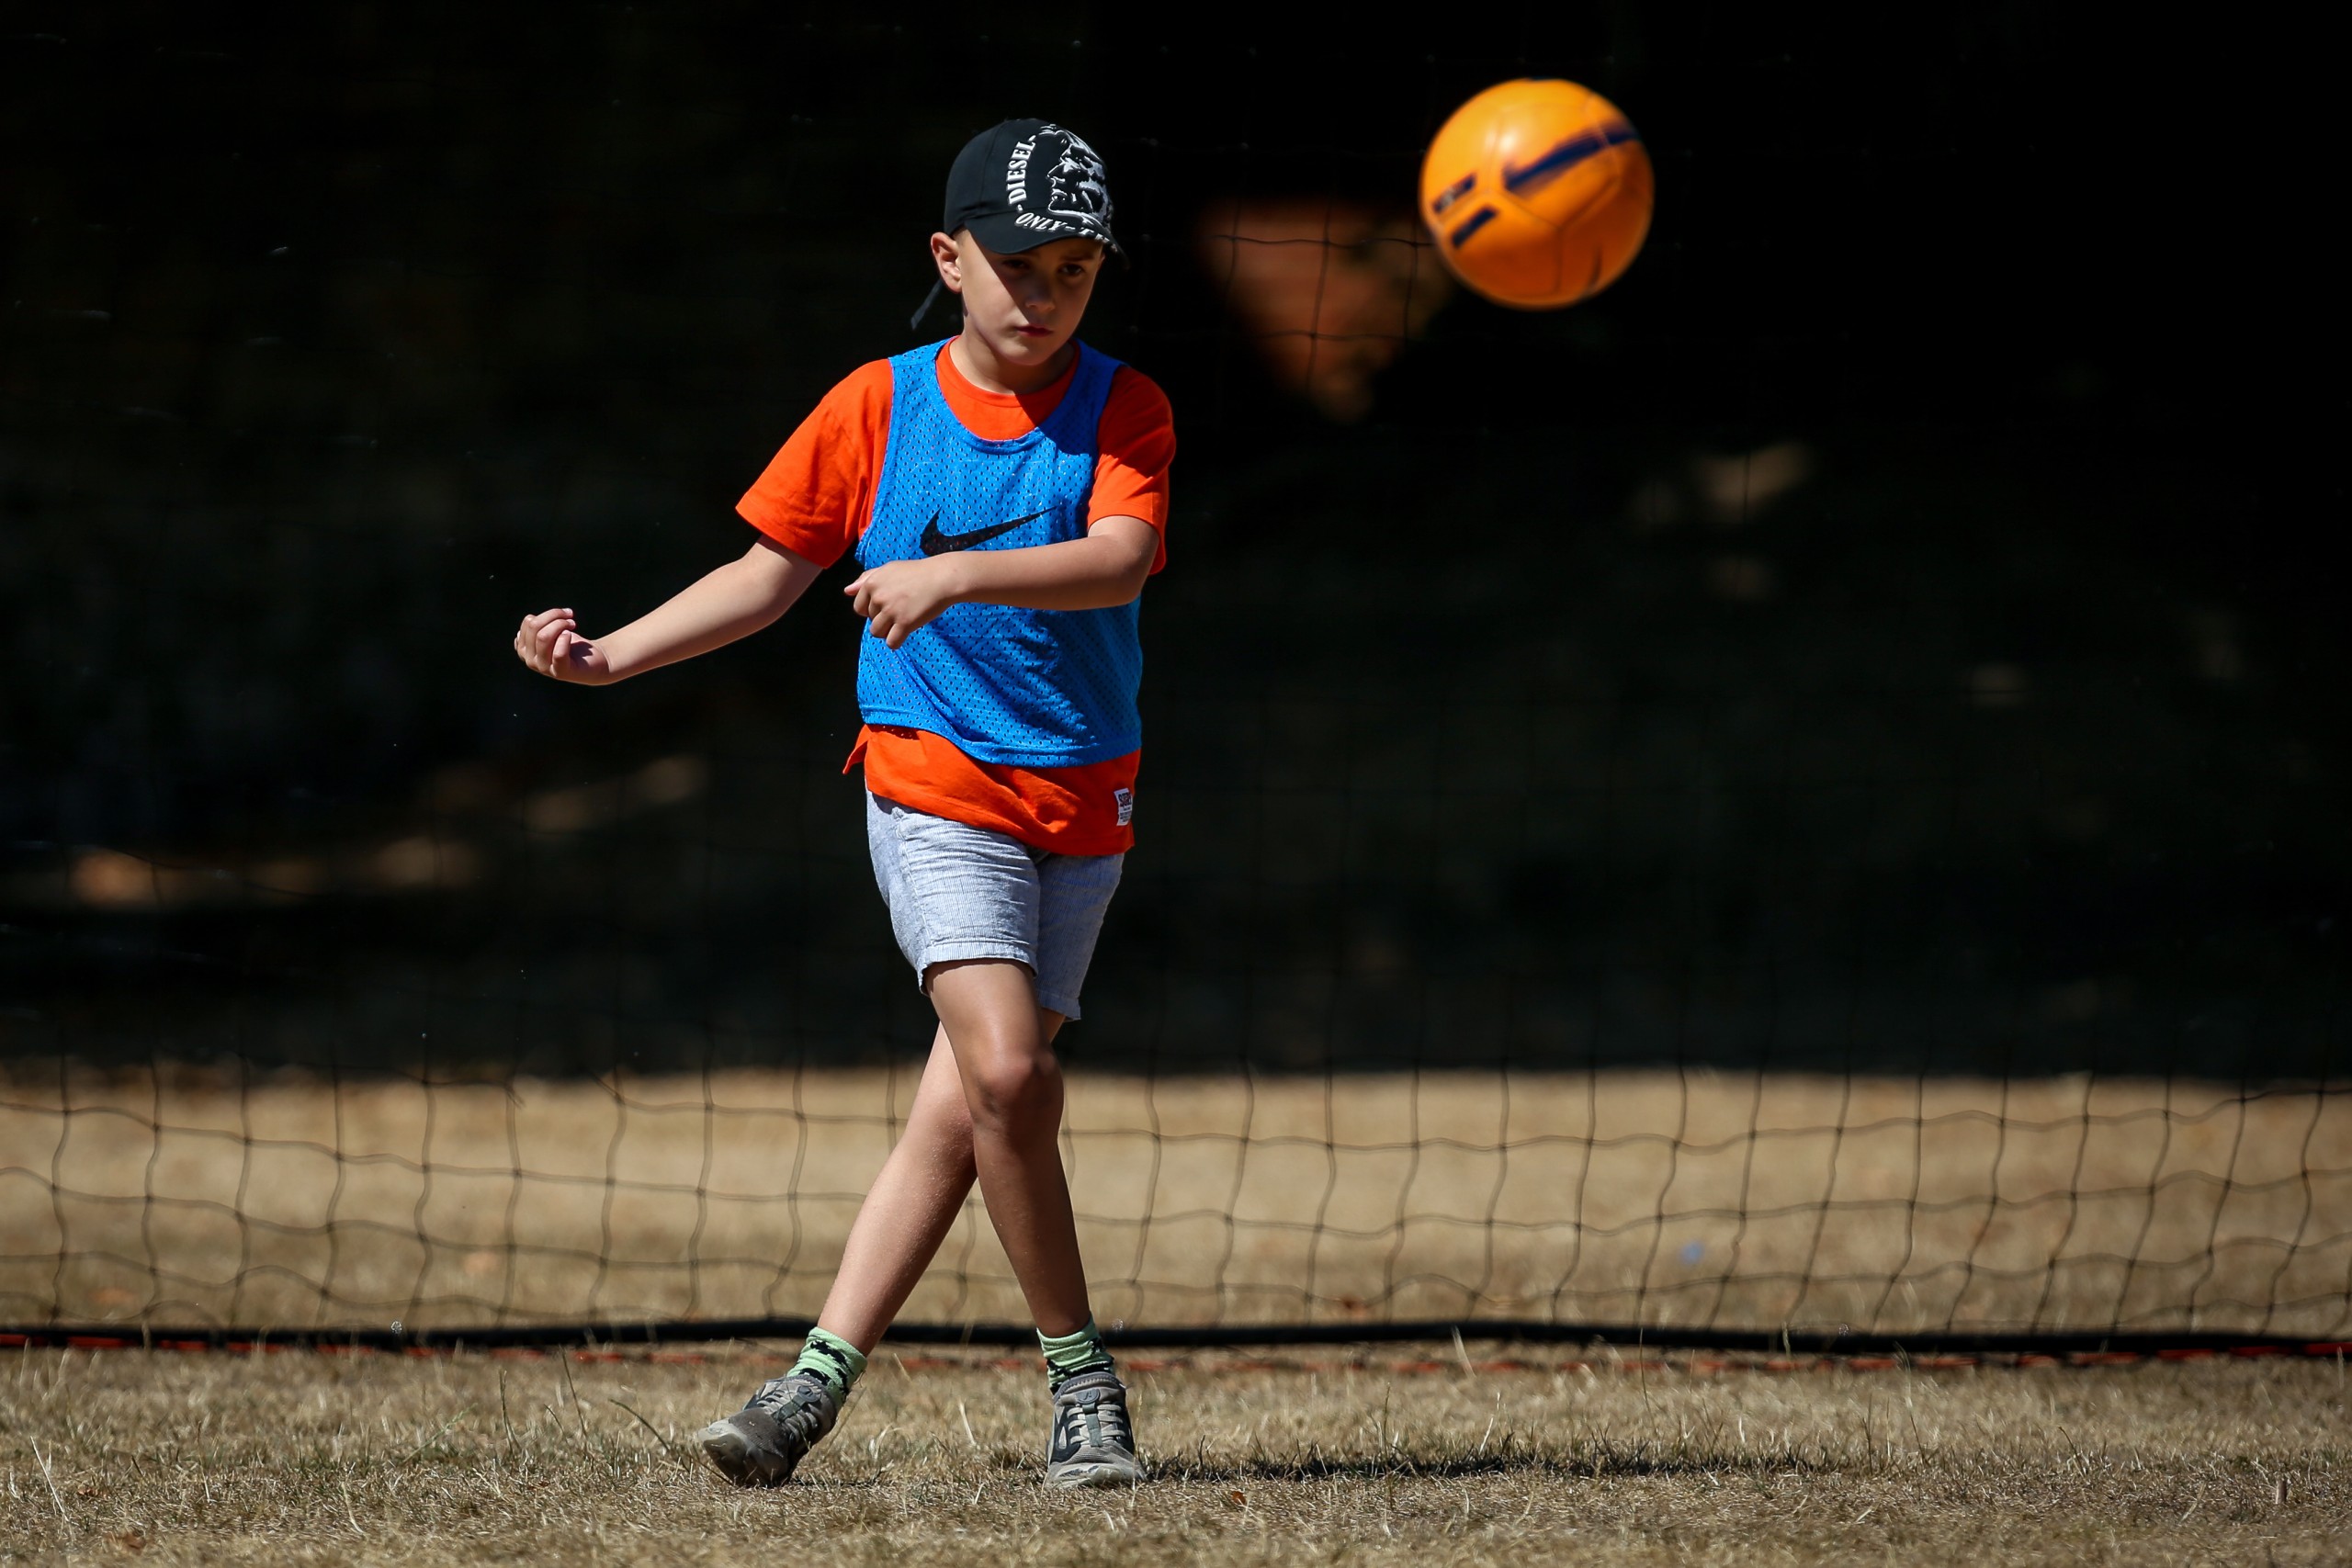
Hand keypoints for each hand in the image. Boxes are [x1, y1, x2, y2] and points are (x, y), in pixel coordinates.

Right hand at [513, 608, 614, 683]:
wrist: (594, 660)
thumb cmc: (571, 644)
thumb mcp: (550, 632)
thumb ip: (538, 627)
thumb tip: (530, 619)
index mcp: (524, 649)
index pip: (529, 622)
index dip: (547, 614)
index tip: (563, 614)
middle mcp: (530, 661)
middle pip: (535, 627)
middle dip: (554, 616)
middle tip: (570, 617)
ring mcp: (544, 669)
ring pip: (543, 637)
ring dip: (561, 624)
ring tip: (572, 624)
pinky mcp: (560, 673)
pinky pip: (558, 653)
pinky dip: (565, 639)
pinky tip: (571, 635)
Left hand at [844, 558, 958, 649]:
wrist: (943, 578)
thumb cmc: (917, 573)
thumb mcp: (889, 569)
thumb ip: (866, 579)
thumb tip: (847, 591)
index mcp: (871, 583)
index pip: (859, 608)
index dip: (873, 610)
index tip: (890, 604)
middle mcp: (878, 597)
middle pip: (870, 621)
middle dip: (883, 619)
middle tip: (902, 608)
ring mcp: (891, 611)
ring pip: (878, 633)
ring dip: (889, 631)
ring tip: (903, 621)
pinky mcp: (905, 623)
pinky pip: (891, 642)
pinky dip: (897, 641)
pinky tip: (906, 631)